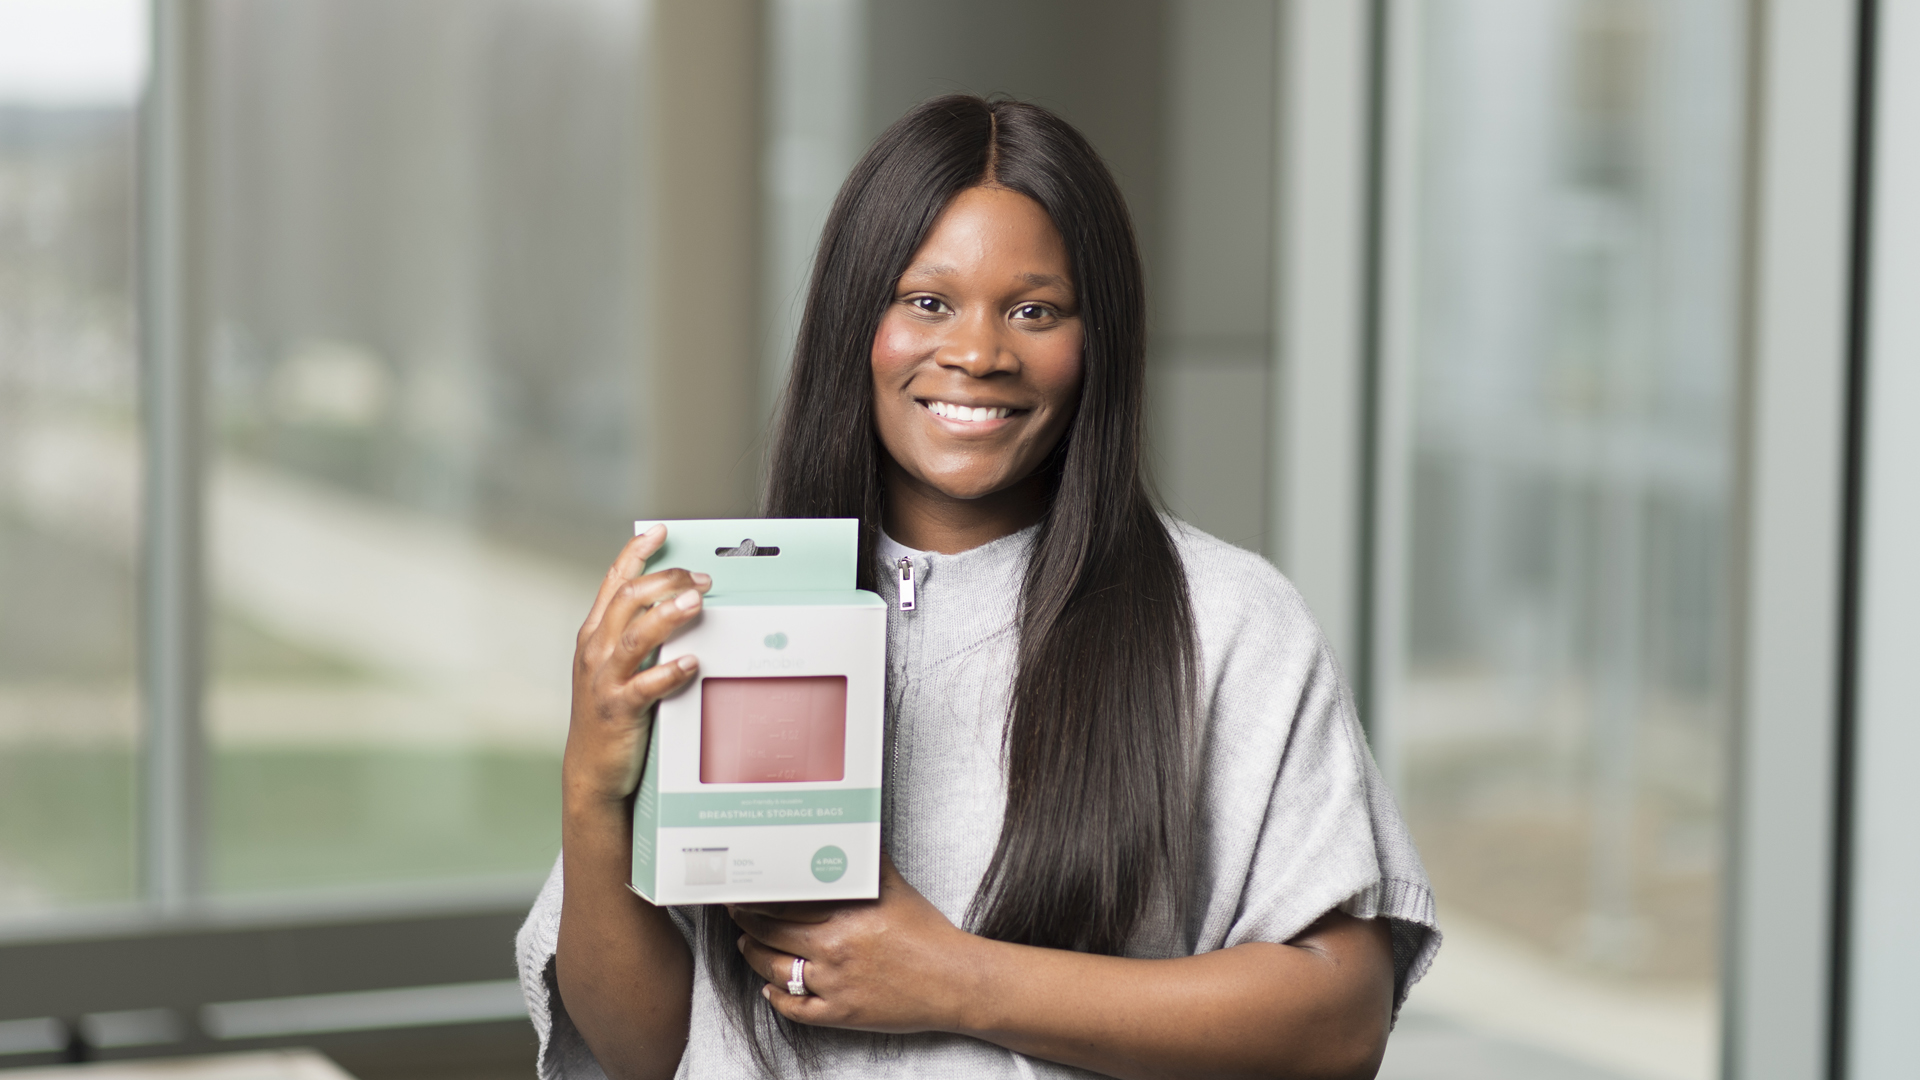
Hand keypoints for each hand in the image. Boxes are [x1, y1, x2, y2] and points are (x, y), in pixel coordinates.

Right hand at [563, 524, 710, 808]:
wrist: (592, 768)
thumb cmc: (610, 713)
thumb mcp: (614, 666)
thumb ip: (636, 633)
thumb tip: (677, 601)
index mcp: (595, 635)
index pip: (614, 582)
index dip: (636, 553)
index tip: (660, 532)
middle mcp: (596, 652)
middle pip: (628, 600)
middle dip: (666, 581)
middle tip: (700, 578)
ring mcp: (605, 681)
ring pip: (635, 636)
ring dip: (667, 616)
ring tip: (695, 603)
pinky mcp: (619, 710)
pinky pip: (645, 686)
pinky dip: (669, 672)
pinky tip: (692, 663)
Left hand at [730, 855, 978, 1034]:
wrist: (953, 982)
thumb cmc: (929, 935)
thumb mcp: (898, 890)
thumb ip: (871, 865)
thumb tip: (855, 836)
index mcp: (846, 916)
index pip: (785, 905)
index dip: (758, 899)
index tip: (747, 891)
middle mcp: (834, 950)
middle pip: (771, 936)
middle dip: (748, 923)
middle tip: (739, 913)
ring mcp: (835, 985)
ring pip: (776, 971)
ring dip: (755, 957)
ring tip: (747, 945)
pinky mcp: (841, 1014)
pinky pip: (795, 1009)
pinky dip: (776, 998)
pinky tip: (769, 988)